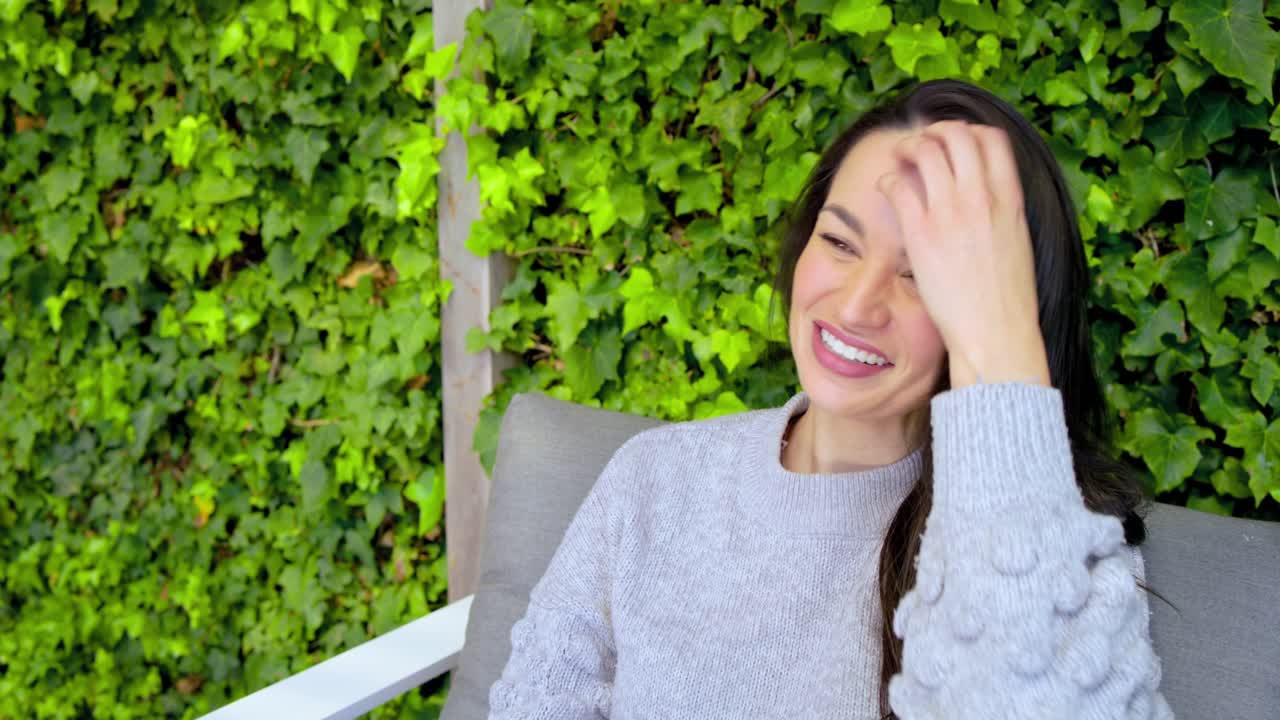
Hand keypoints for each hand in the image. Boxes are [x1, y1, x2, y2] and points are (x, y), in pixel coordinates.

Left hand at [877, 121, 1050, 388]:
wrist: (996, 332)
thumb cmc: (1006, 299)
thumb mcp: (1017, 243)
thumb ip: (1002, 213)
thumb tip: (987, 201)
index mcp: (1010, 199)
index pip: (992, 139)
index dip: (969, 133)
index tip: (954, 144)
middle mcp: (982, 197)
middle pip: (956, 134)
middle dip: (934, 132)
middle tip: (920, 147)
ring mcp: (951, 212)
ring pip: (924, 150)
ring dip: (907, 148)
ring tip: (898, 160)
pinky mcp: (921, 232)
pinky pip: (898, 186)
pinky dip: (889, 180)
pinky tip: (887, 190)